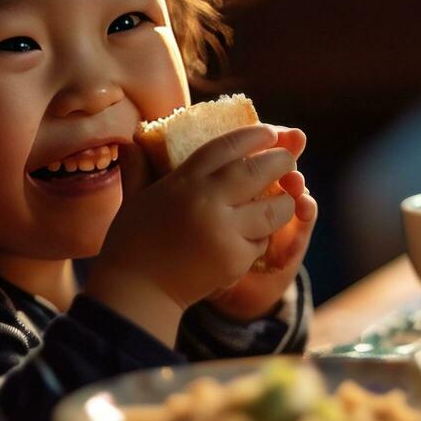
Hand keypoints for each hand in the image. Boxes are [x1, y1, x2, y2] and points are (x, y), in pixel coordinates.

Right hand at [85, 124, 304, 342]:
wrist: (137, 289)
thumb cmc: (132, 240)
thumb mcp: (135, 196)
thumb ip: (139, 165)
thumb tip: (133, 140)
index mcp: (185, 180)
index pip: (229, 146)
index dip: (254, 135)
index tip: (269, 132)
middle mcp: (208, 201)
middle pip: (260, 171)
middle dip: (282, 160)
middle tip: (288, 158)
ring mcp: (225, 231)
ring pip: (274, 208)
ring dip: (283, 201)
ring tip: (282, 196)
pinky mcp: (235, 259)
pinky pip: (262, 240)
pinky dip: (262, 235)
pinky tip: (252, 233)